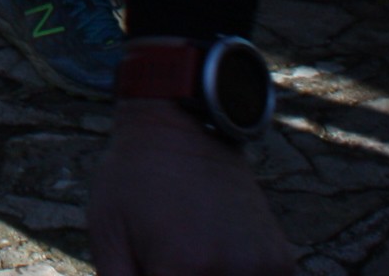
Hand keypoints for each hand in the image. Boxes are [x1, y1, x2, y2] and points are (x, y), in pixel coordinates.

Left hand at [86, 100, 294, 273]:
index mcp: (181, 268)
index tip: (152, 275)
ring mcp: (263, 269)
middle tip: (166, 263)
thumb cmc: (133, 180)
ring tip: (183, 256)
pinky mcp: (281, 264)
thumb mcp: (107, 234)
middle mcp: (231, 271)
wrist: (183, 128)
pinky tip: (208, 262)